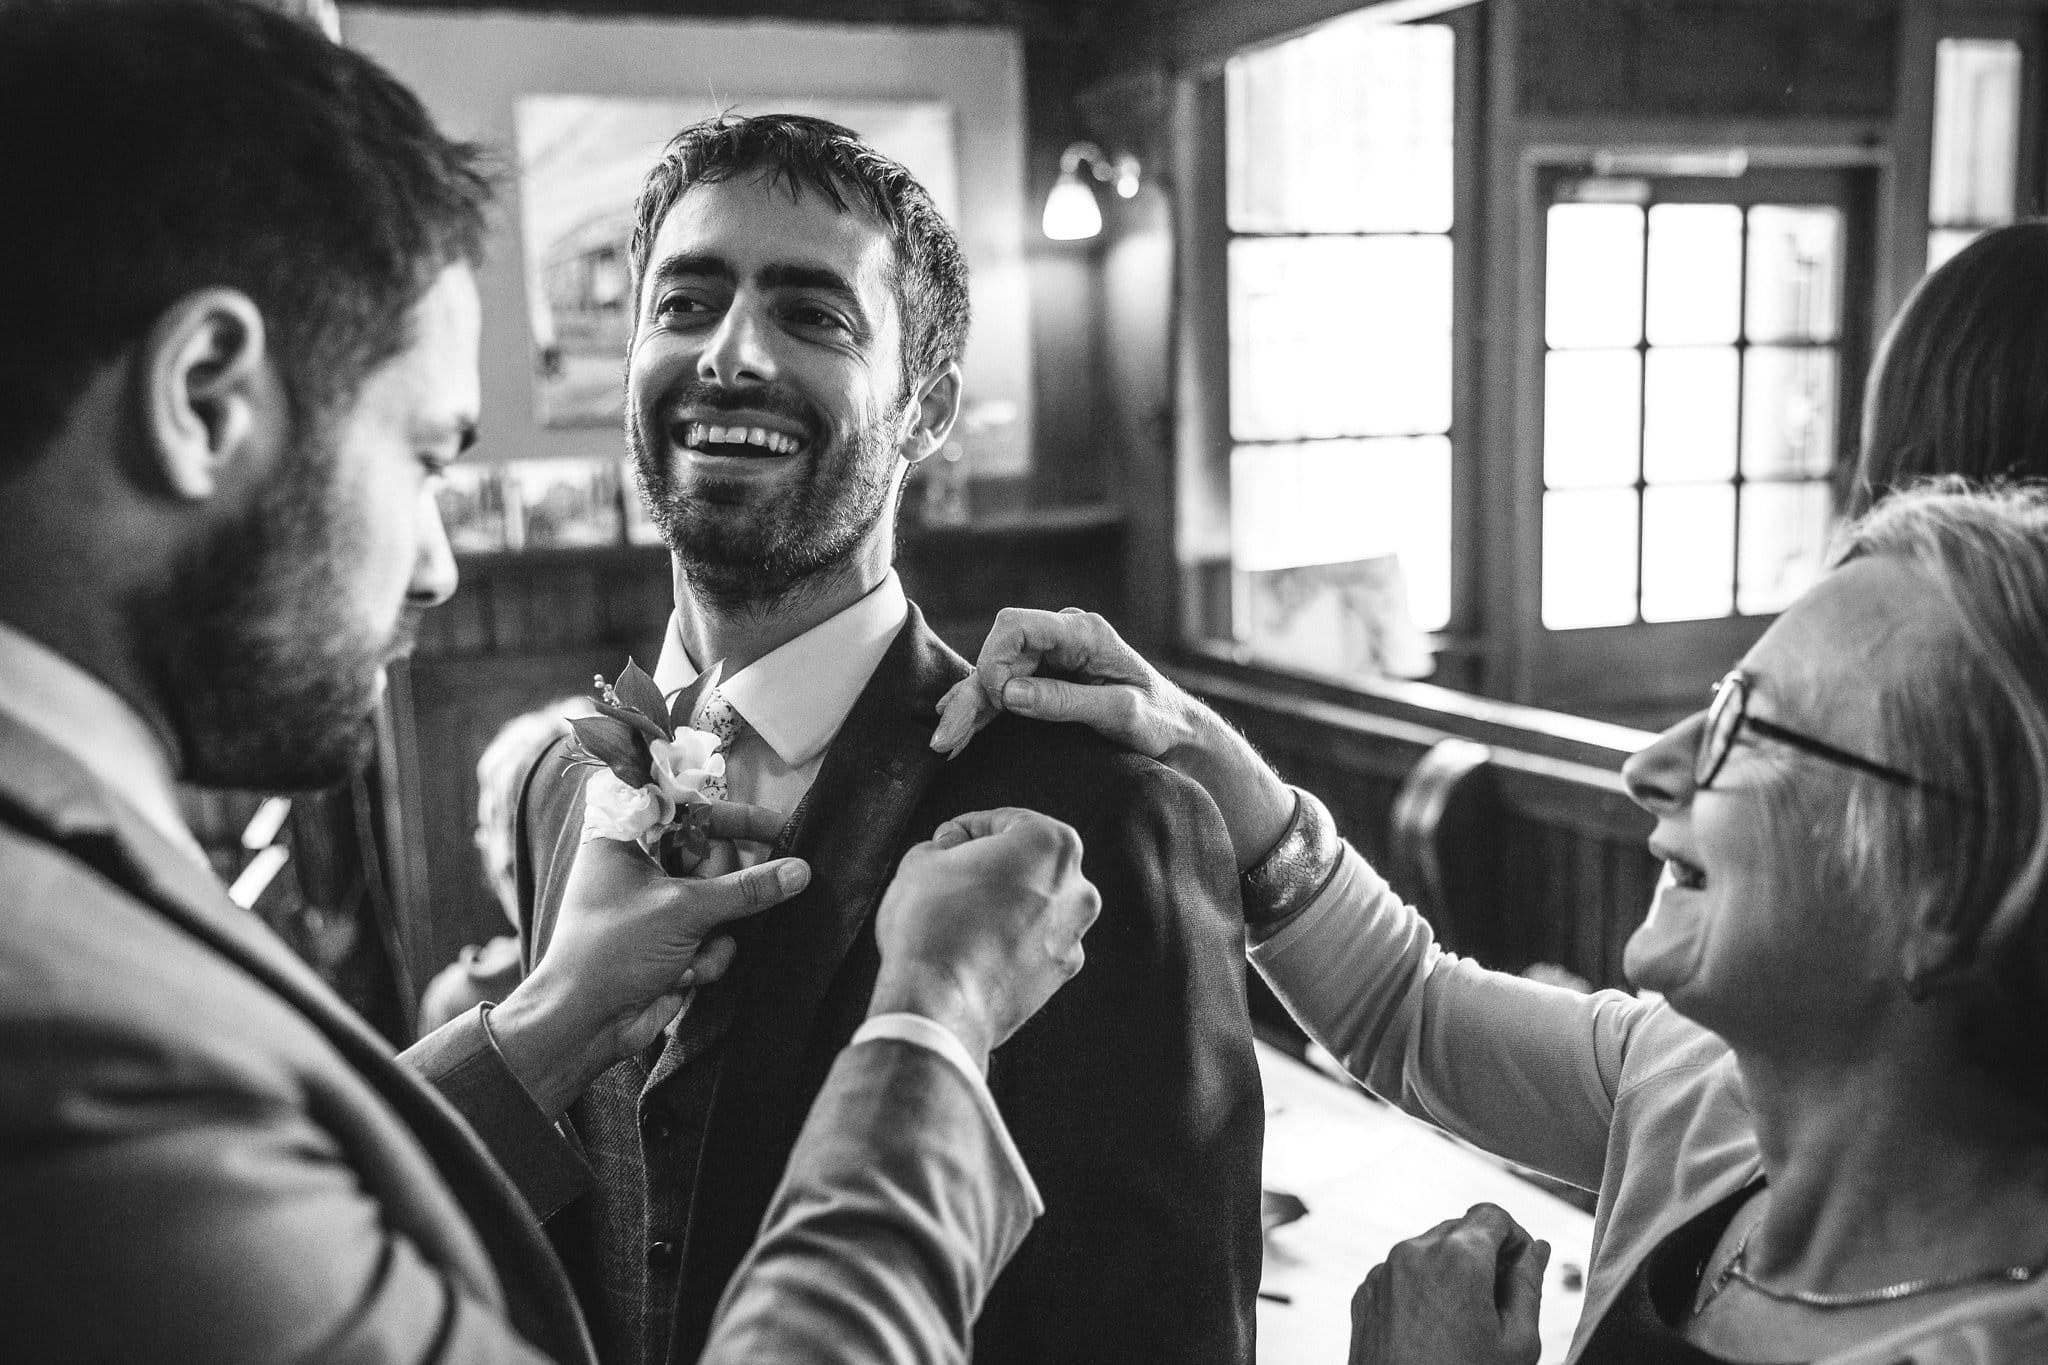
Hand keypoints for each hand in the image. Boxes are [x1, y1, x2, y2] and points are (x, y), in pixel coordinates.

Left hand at [491, 801, 807, 1117]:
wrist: (584, 1025)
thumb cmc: (613, 950)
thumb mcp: (683, 911)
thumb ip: (747, 889)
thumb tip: (802, 869)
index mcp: (626, 839)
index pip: (691, 809)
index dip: (735, 817)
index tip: (779, 828)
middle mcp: (642, 867)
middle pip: (714, 859)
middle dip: (721, 892)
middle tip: (707, 913)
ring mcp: (660, 908)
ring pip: (721, 902)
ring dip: (715, 933)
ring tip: (688, 953)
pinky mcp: (673, 942)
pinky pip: (716, 937)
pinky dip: (707, 957)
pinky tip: (682, 976)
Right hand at [867, 808, 1100, 1069]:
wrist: (939, 1006)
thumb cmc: (932, 926)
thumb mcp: (922, 859)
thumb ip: (947, 842)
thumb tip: (954, 848)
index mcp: (1052, 844)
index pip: (1004, 820)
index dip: (965, 829)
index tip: (944, 844)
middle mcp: (1077, 888)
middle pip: (1027, 862)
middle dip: (991, 866)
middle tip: (950, 879)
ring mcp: (1074, 935)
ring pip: (1033, 904)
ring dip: (1002, 904)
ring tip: (959, 918)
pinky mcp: (1060, 974)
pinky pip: (1033, 942)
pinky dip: (1009, 940)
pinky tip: (973, 949)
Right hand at [931, 607, 1192, 758]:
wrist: (1180, 736)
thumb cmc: (1161, 722)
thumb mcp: (1120, 714)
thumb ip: (1066, 701)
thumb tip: (1009, 695)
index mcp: (1085, 633)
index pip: (1017, 626)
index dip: (994, 659)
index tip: (994, 701)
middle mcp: (1064, 638)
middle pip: (999, 651)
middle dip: (971, 692)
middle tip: (947, 735)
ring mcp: (1054, 658)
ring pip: (997, 673)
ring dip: (970, 706)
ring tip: (945, 742)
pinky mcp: (1049, 680)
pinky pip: (1007, 689)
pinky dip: (983, 710)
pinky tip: (957, 726)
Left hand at [1348, 1204, 1547, 1364]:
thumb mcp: (1516, 1342)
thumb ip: (1529, 1285)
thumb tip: (1537, 1250)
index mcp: (1457, 1257)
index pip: (1494, 1214)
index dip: (1515, 1239)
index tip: (1520, 1271)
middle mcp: (1414, 1252)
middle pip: (1460, 1229)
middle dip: (1483, 1256)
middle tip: (1498, 1306)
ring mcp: (1383, 1272)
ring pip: (1429, 1250)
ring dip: (1451, 1272)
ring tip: (1464, 1325)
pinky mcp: (1365, 1293)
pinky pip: (1401, 1273)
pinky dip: (1421, 1289)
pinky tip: (1434, 1332)